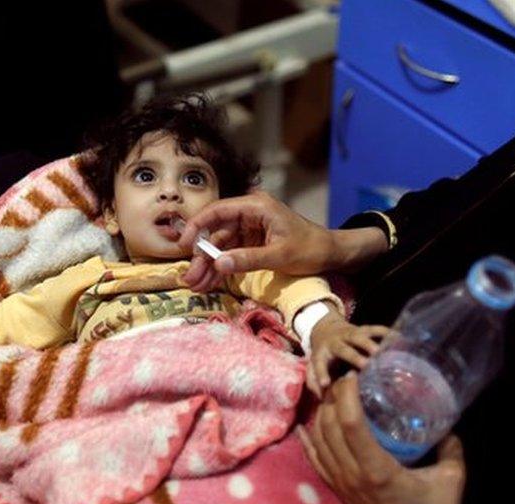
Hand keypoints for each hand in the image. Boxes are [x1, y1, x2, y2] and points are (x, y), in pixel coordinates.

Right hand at [179, 193, 337, 291]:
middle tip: (189, 278)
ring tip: (197, 286)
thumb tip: (219, 264)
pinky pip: (230, 254)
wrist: (331, 254)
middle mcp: (249, 214)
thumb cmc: (310, 249)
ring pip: (221, 246)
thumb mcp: (280, 255)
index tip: (183, 245)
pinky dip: (221, 269)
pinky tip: (210, 283)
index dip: (197, 227)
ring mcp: (249, 228)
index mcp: (256, 207)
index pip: (217, 211)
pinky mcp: (252, 242)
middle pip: (216, 232)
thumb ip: (248, 258)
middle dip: (201, 256)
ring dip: (209, 266)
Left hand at [298, 374, 464, 503]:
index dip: (347, 395)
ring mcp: (342, 484)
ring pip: (318, 441)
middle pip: (329, 427)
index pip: (350, 424)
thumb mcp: (452, 477)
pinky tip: (305, 426)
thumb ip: (450, 445)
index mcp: (377, 469)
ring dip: (321, 415)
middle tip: (343, 379)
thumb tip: (447, 417)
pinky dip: (307, 441)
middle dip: (332, 398)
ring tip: (332, 395)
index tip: (353, 376)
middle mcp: (352, 475)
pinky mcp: (338, 491)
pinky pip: (314, 461)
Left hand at [308, 316, 389, 394]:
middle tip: (366, 366)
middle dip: (354, 357)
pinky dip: (385, 333)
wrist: (325, 328)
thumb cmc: (324, 354)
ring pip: (359, 337)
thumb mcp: (315, 366)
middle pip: (344, 349)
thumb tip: (321, 396)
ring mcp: (350, 334)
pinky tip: (398, 339)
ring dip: (369, 344)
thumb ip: (316, 380)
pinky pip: (374, 329)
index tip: (326, 384)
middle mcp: (336, 342)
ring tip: (381, 353)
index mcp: (322, 354)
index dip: (322, 374)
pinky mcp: (362, 328)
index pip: (320, 365)